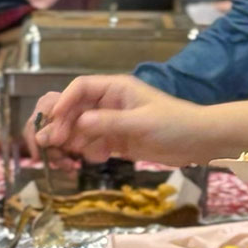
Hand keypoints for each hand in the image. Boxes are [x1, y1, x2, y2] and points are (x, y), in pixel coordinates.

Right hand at [27, 75, 206, 165]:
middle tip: (47, 145)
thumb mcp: (142, 123)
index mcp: (115, 88)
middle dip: (57, 125)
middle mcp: (108, 102)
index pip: (79, 88)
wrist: (199, 142)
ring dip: (70, 142)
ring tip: (72, 158)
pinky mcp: (115, 140)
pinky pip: (90, 144)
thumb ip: (109, 123)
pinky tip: (100, 159)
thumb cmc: (175, 124)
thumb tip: (77, 123)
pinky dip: (88, 152)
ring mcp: (110, 122)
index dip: (62, 104)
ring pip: (77, 128)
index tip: (53, 125)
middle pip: (71, 108)